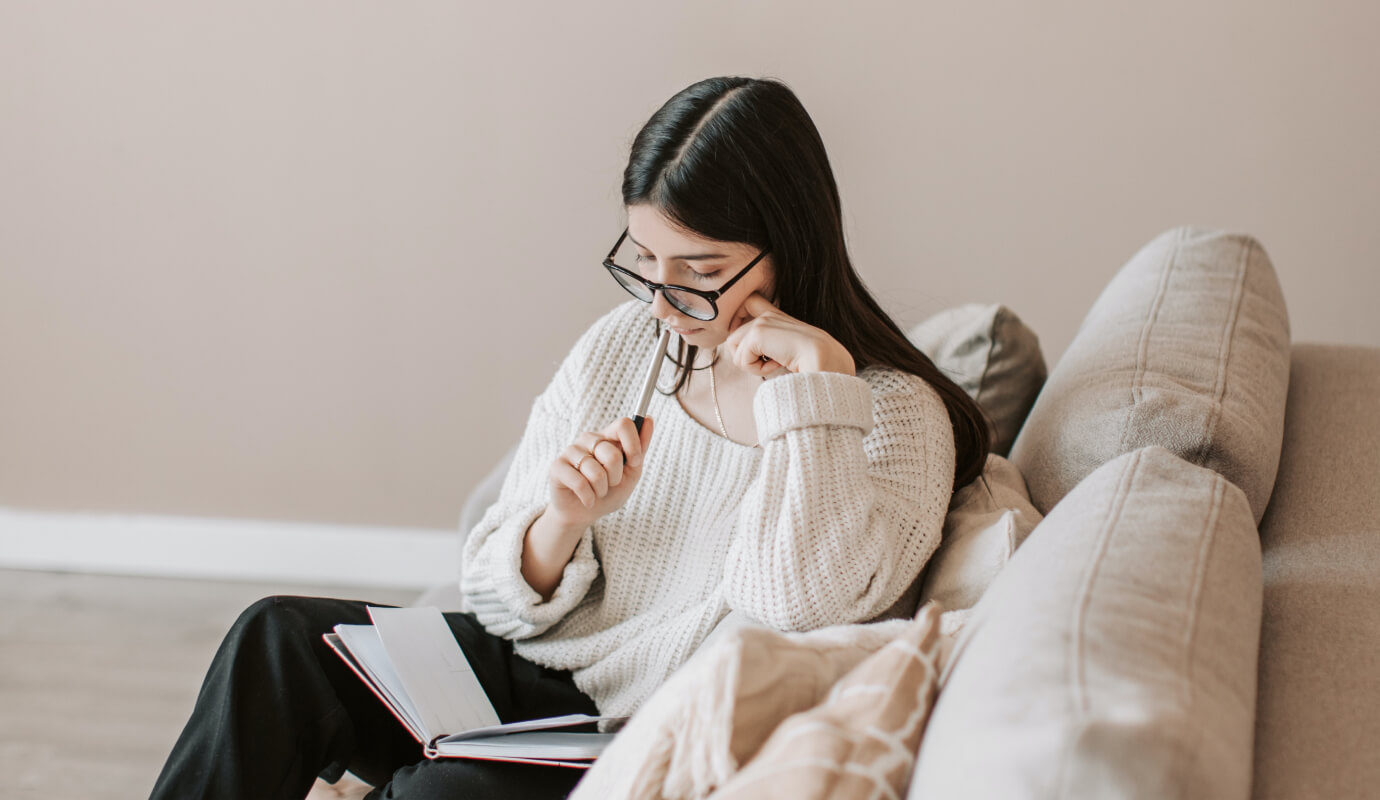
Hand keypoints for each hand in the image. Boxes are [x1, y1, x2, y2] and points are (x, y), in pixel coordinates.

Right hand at [546, 416, 653, 527]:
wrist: (584, 514)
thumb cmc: (609, 492)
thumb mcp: (631, 473)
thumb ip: (640, 448)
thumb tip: (650, 419)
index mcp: (607, 437)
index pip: (623, 424)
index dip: (633, 444)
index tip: (634, 462)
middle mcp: (588, 439)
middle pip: (613, 453)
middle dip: (616, 477)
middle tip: (610, 484)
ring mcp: (571, 451)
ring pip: (596, 471)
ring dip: (601, 490)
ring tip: (596, 492)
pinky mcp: (557, 467)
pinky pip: (580, 483)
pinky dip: (588, 497)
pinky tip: (587, 500)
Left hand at [724, 293, 855, 376]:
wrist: (825, 360)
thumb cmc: (812, 362)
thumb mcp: (787, 351)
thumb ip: (770, 348)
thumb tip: (745, 359)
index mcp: (777, 316)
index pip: (750, 303)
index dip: (738, 319)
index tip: (749, 343)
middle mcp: (768, 315)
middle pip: (732, 336)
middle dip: (744, 356)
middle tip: (769, 362)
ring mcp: (762, 322)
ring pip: (734, 349)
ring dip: (752, 365)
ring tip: (774, 364)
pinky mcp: (757, 333)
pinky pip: (741, 360)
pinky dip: (756, 370)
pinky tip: (775, 365)